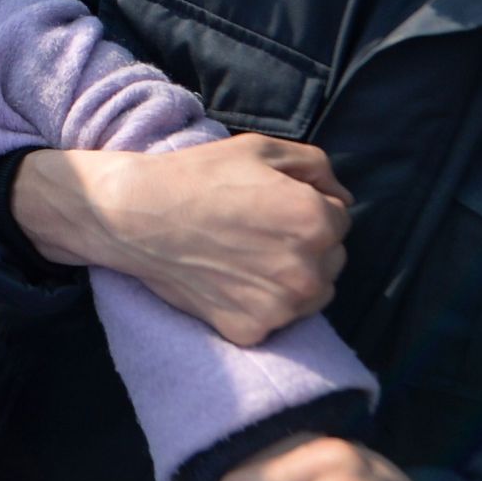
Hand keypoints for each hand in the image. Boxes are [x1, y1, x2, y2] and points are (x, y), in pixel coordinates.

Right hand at [14, 135, 351, 346]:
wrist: (139, 217)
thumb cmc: (201, 177)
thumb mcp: (263, 149)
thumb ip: (317, 167)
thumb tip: (341, 197)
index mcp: (316, 222)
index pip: (340, 218)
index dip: (308, 206)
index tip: (273, 205)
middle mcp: (307, 271)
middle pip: (331, 259)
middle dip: (307, 245)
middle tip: (260, 231)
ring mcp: (280, 307)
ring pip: (311, 294)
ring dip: (292, 278)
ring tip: (250, 256)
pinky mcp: (252, 331)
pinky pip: (276, 319)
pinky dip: (261, 303)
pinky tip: (232, 280)